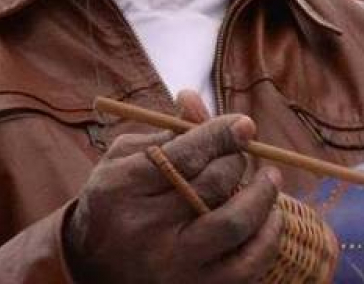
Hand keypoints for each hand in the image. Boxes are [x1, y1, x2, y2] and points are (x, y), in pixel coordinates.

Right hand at [65, 90, 281, 283]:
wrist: (92, 269)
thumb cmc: (116, 202)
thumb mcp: (124, 159)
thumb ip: (163, 131)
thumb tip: (193, 98)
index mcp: (124, 186)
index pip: (185, 154)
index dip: (222, 135)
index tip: (245, 125)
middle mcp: (146, 228)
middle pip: (213, 184)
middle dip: (238, 161)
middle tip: (244, 151)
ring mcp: (172, 264)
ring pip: (235, 224)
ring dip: (263, 196)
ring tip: (271, 178)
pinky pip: (246, 266)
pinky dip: (267, 239)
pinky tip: (271, 218)